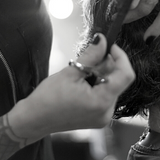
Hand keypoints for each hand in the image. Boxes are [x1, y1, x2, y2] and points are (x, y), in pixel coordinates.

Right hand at [7, 34, 134, 140]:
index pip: (126, 75)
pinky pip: (105, 96)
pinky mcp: (98, 118)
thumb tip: (102, 40)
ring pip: (111, 87)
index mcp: (101, 102)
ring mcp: (103, 117)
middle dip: (107, 66)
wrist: (33, 120)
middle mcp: (106, 112)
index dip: (121, 57)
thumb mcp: (70, 72)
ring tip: (80, 74)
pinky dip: (97, 85)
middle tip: (89, 58)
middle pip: (118, 81)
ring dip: (100, 75)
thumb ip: (91, 56)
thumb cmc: (47, 98)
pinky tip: (81, 84)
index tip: (109, 47)